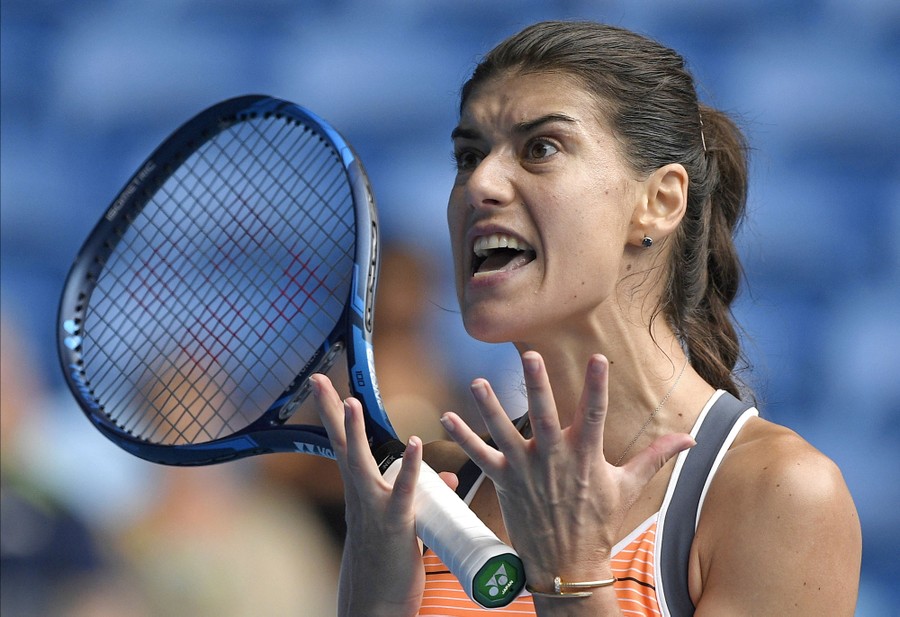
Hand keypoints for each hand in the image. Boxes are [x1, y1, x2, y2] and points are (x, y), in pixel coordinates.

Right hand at [311, 374, 423, 616]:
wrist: (375, 607)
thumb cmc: (388, 564)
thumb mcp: (407, 523)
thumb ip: (427, 494)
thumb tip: (451, 477)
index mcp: (360, 492)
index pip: (343, 445)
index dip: (332, 414)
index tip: (322, 384)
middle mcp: (360, 496)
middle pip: (342, 446)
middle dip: (331, 412)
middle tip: (318, 380)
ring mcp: (374, 509)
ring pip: (361, 464)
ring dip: (355, 433)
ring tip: (351, 401)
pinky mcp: (396, 524)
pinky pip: (403, 492)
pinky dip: (411, 468)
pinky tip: (414, 445)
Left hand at [439, 352, 693, 586]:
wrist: (568, 564)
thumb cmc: (599, 521)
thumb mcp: (629, 486)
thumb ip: (656, 456)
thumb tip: (692, 438)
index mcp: (586, 455)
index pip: (595, 413)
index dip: (597, 385)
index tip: (599, 358)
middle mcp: (554, 458)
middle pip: (545, 415)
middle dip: (537, 385)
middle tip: (529, 356)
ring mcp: (527, 470)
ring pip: (504, 433)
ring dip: (489, 408)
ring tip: (478, 383)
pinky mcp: (505, 482)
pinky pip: (480, 457)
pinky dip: (462, 438)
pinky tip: (446, 417)